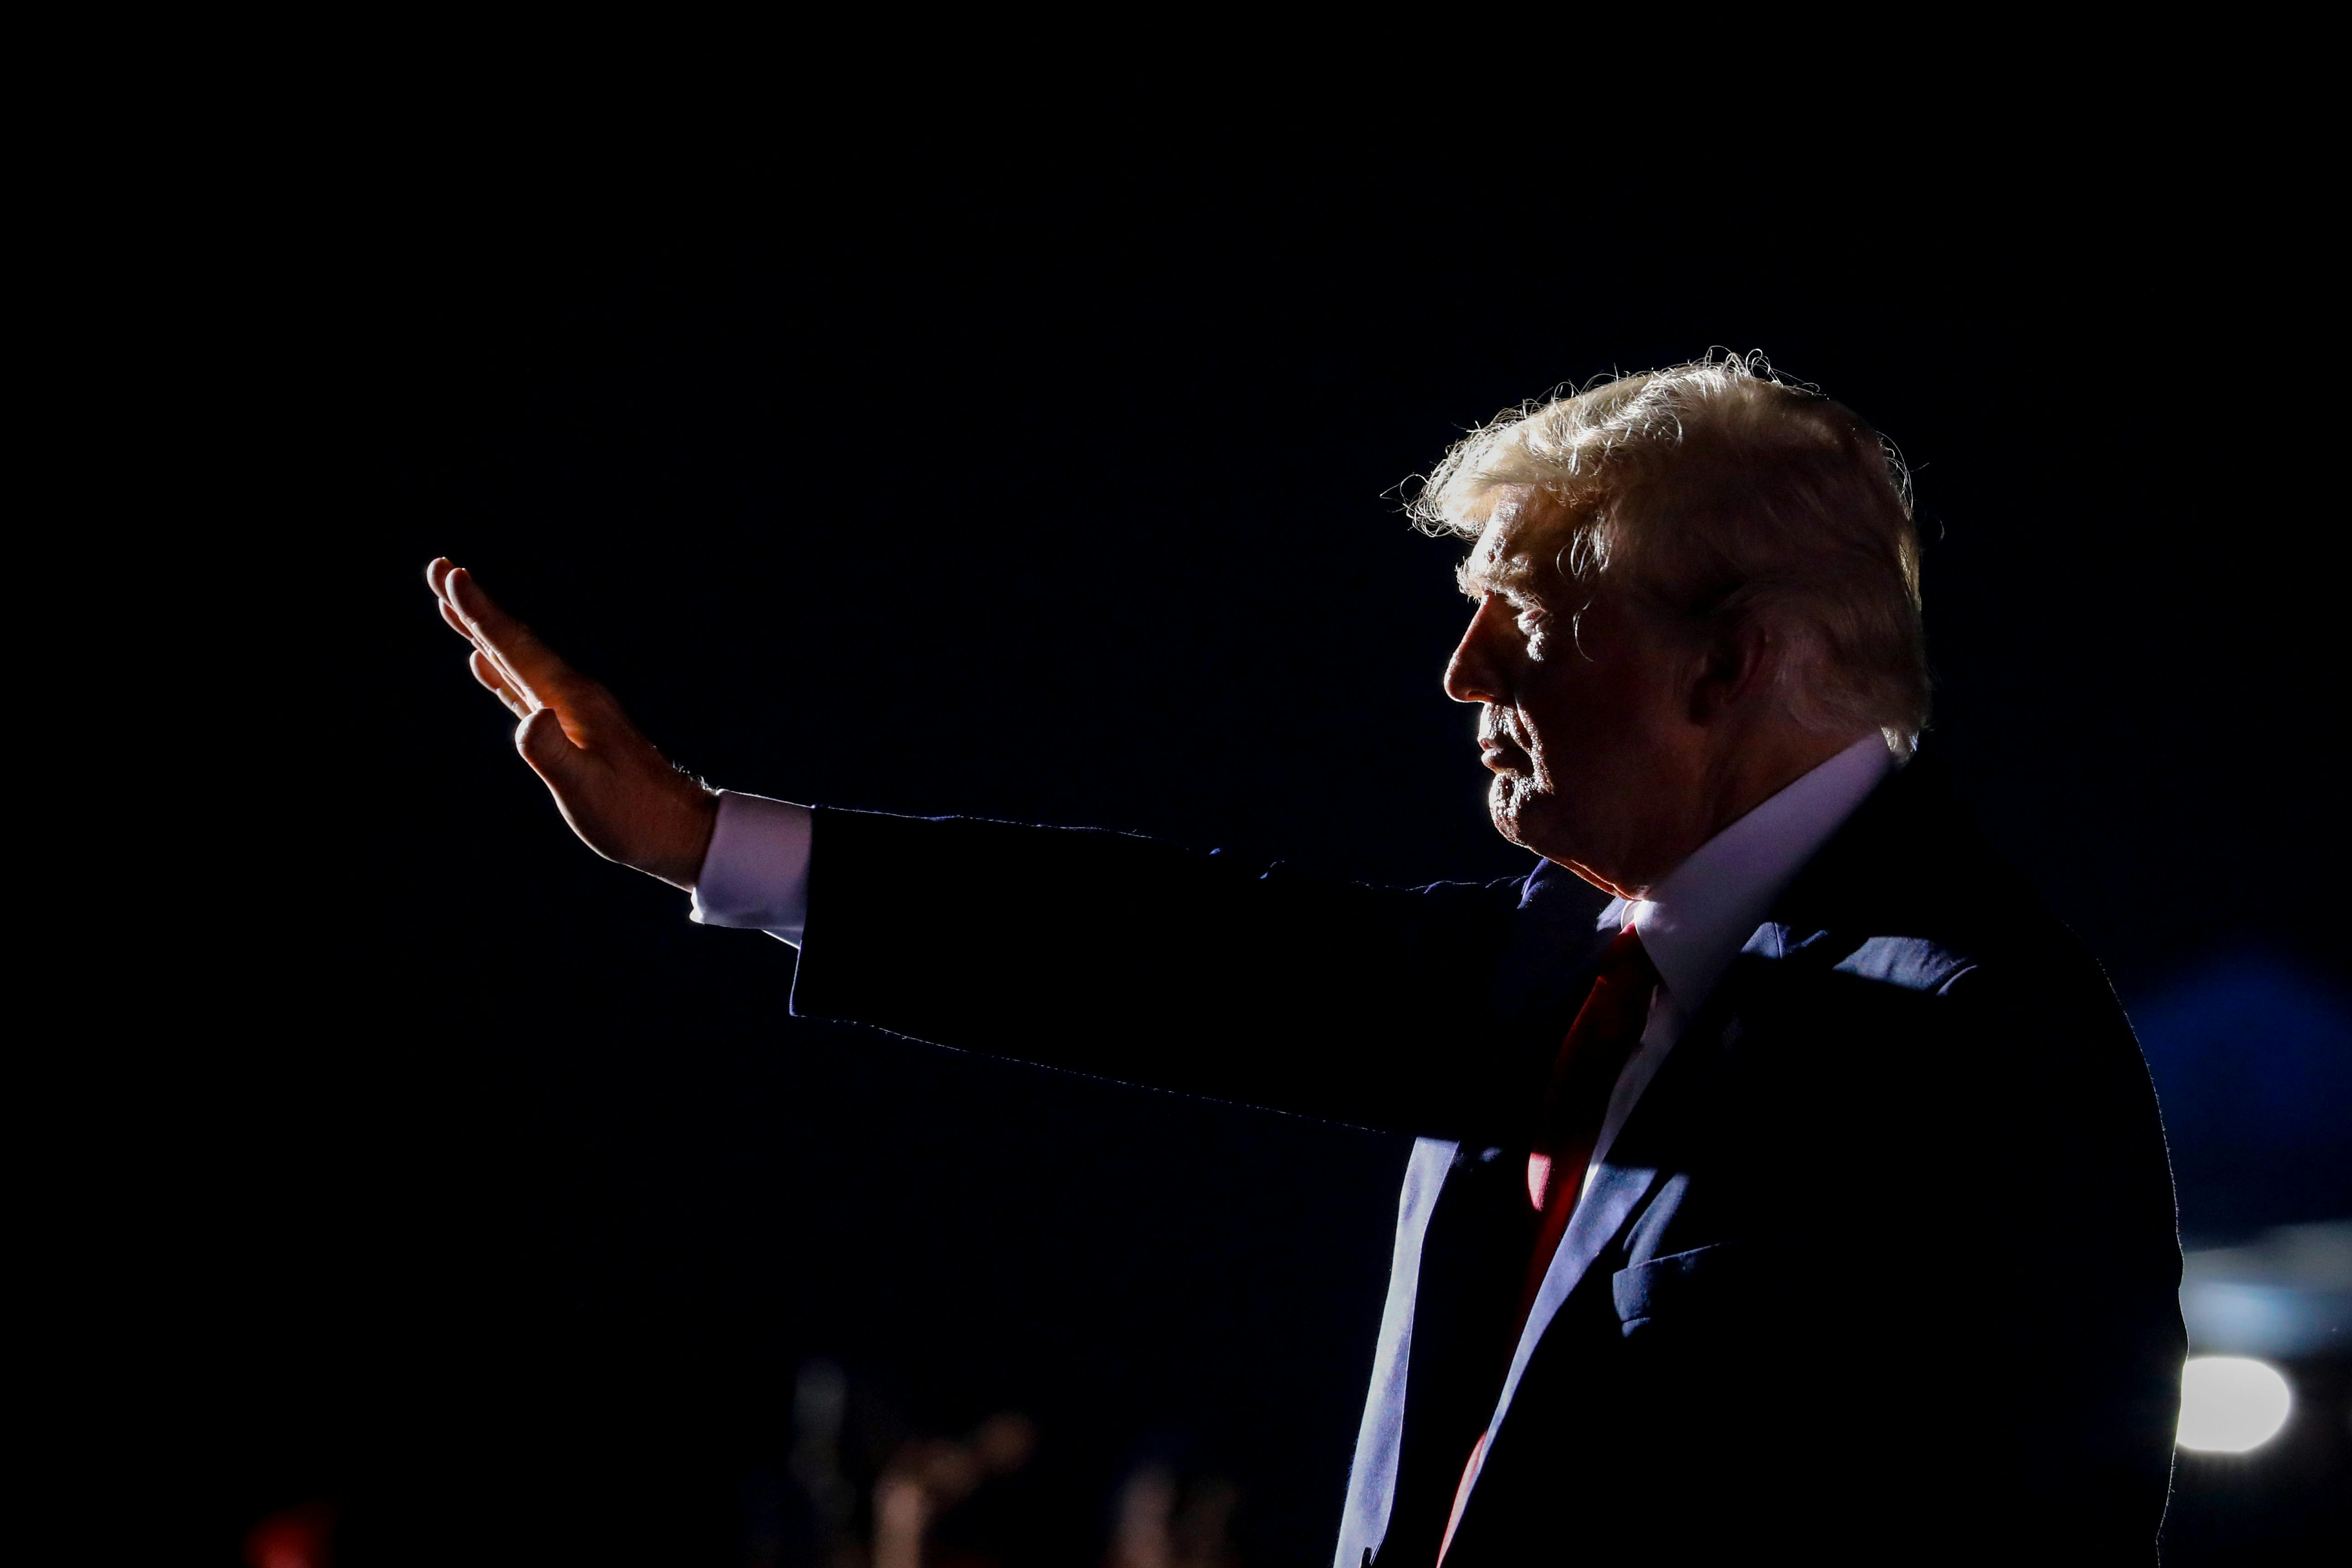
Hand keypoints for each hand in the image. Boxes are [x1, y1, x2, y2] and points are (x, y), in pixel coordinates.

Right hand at [427, 559, 718, 888]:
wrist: (677, 831)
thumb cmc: (632, 814)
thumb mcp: (586, 788)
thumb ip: (554, 753)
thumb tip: (530, 717)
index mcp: (571, 700)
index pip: (516, 649)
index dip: (481, 614)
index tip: (451, 575)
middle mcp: (571, 695)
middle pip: (514, 643)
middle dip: (475, 609)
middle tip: (440, 569)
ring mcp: (573, 710)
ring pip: (517, 662)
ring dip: (485, 635)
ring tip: (454, 608)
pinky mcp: (572, 729)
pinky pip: (527, 688)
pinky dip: (502, 671)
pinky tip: (486, 665)